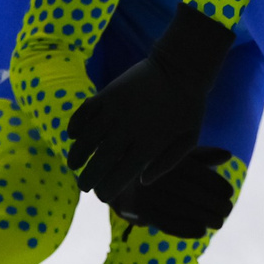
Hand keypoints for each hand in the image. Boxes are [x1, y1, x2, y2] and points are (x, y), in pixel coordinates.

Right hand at [64, 3, 234, 205]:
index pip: (119, 175)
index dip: (107, 189)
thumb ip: (167, 163)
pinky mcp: (106, 94)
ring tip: (74, 164)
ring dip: (76, 155)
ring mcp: (114, 111)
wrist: (180, 67)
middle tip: (83, 187)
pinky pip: (83, 113)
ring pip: (85, 140)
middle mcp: (128, 130)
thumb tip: (143, 182)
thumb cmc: (188, 107)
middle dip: (87, 179)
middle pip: (99, 162)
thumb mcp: (189, 138)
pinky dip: (75, 126)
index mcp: (149, 144)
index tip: (102, 195)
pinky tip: (74, 135)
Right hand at [107, 149, 235, 237]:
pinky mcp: (136, 210)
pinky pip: (164, 222)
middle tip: (228, 210)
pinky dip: (184, 229)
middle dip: (213, 203)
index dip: (216, 184)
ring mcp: (144, 193)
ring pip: (179, 208)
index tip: (229, 192)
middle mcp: (154, 173)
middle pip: (190, 192)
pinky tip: (200, 231)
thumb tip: (227, 155)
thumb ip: (201, 155)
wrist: (110, 172)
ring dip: (203, 217)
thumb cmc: (152, 162)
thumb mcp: (174, 153)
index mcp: (165, 156)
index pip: (196, 172)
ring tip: (219, 223)